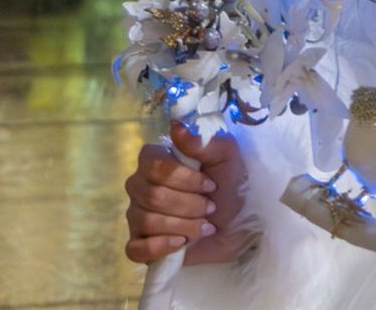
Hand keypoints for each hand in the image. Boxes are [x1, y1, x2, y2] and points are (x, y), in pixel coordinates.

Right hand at [125, 123, 252, 265]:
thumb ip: (202, 141)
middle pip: (152, 195)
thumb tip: (176, 126)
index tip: (211, 185)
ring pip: (147, 221)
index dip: (184, 178)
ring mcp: (137, 216)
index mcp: (155, 161)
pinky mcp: (140, 245)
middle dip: (190, 205)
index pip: (153, 165)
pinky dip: (160, 247)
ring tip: (205, 226)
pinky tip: (181, 243)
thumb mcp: (226, 157)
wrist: (240, 225)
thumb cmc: (231, 186)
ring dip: (185, 225)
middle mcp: (140, 186)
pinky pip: (135, 248)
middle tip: (211, 207)